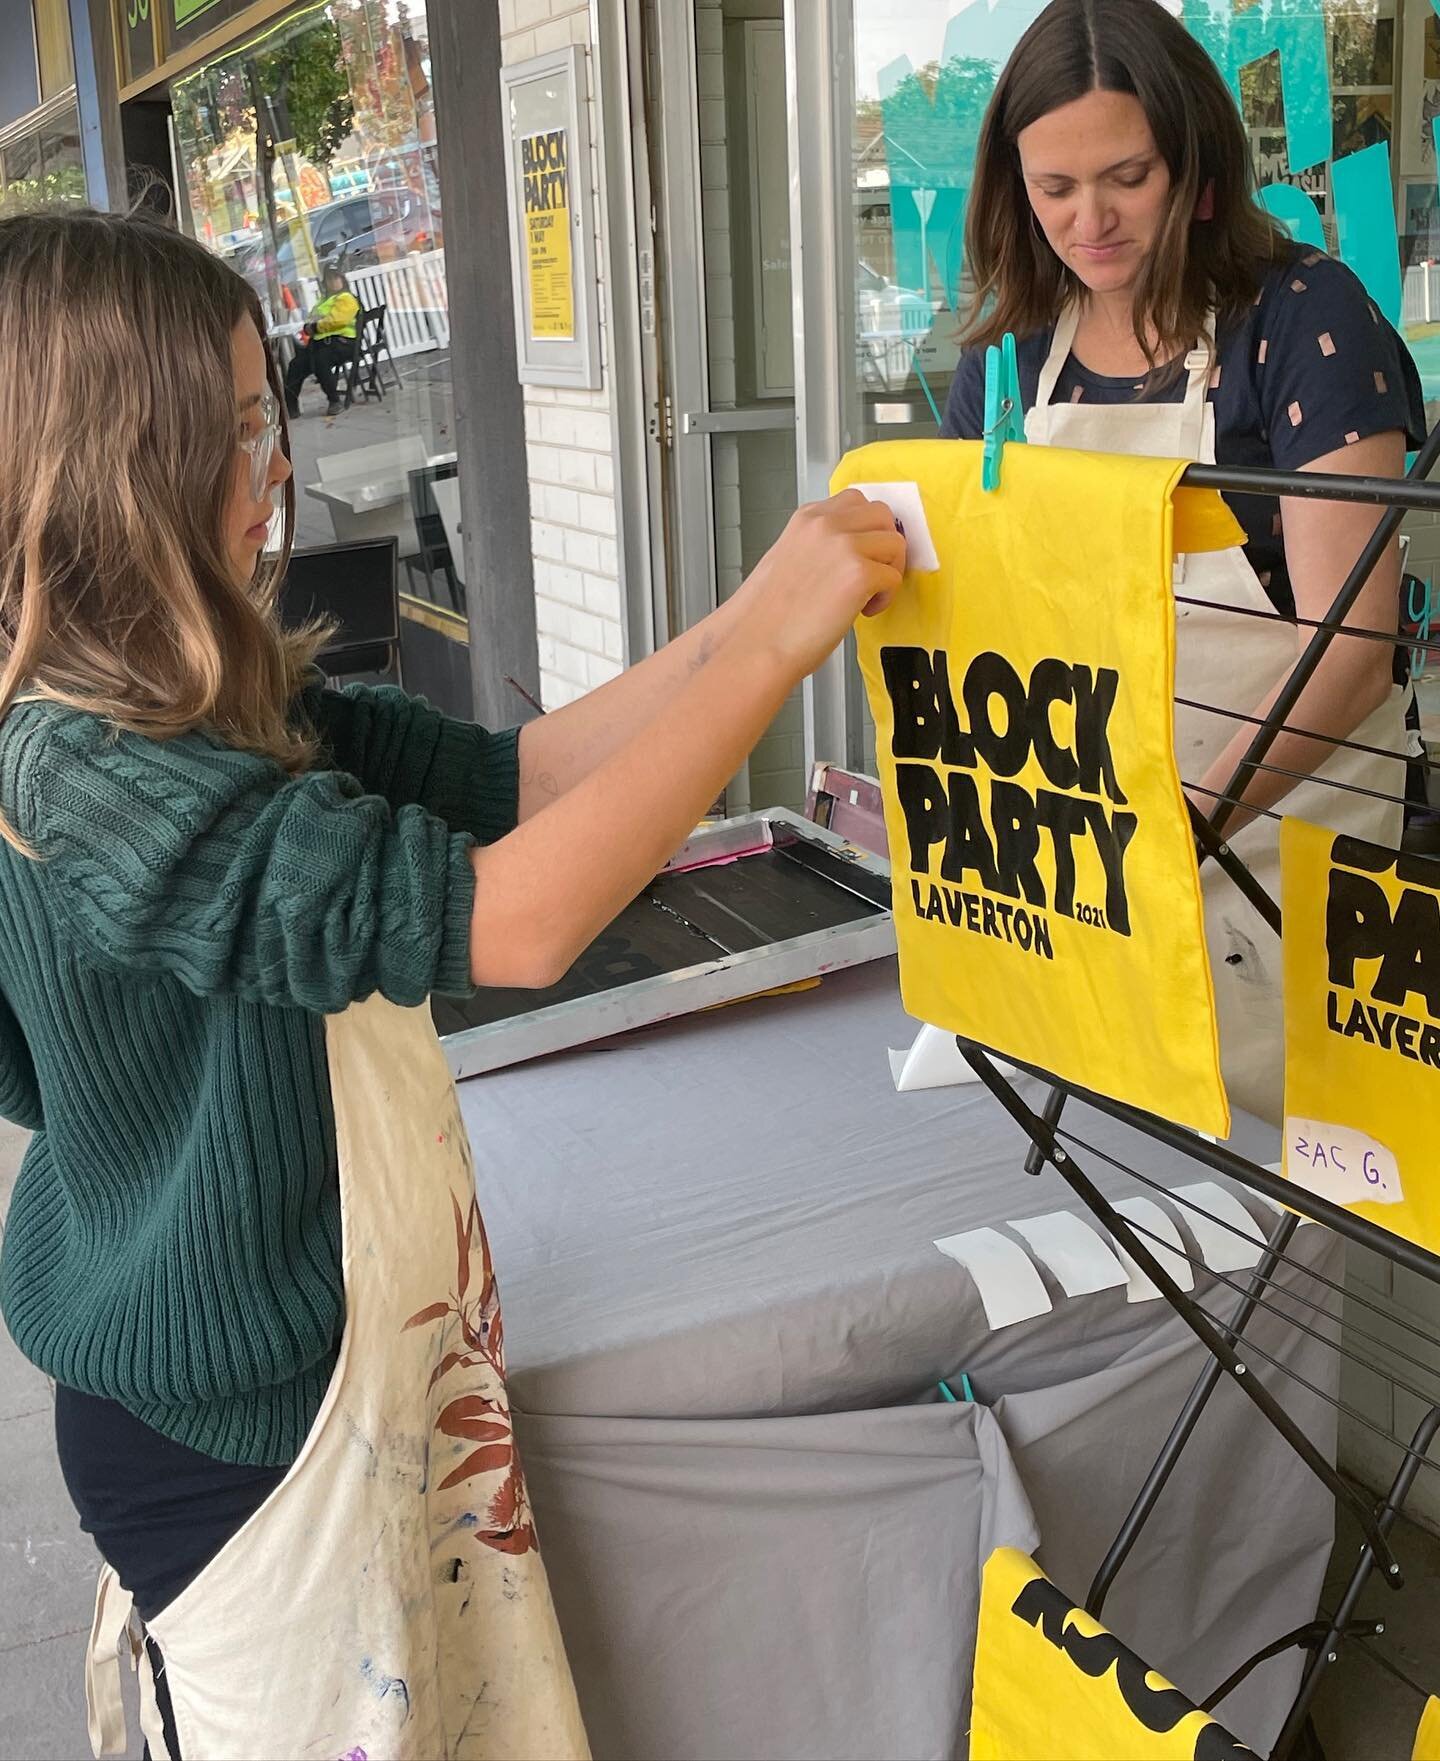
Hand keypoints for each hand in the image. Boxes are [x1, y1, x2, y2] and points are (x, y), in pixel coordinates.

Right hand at [736, 490, 905, 679]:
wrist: (755, 644)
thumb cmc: (767, 616)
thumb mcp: (787, 558)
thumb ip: (819, 545)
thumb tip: (851, 550)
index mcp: (806, 519)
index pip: (855, 502)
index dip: (866, 529)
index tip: (864, 550)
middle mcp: (825, 525)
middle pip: (881, 515)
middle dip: (884, 545)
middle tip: (873, 572)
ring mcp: (843, 546)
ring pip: (895, 543)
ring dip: (888, 570)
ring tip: (867, 595)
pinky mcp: (859, 575)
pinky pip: (894, 577)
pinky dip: (885, 598)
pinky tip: (863, 611)